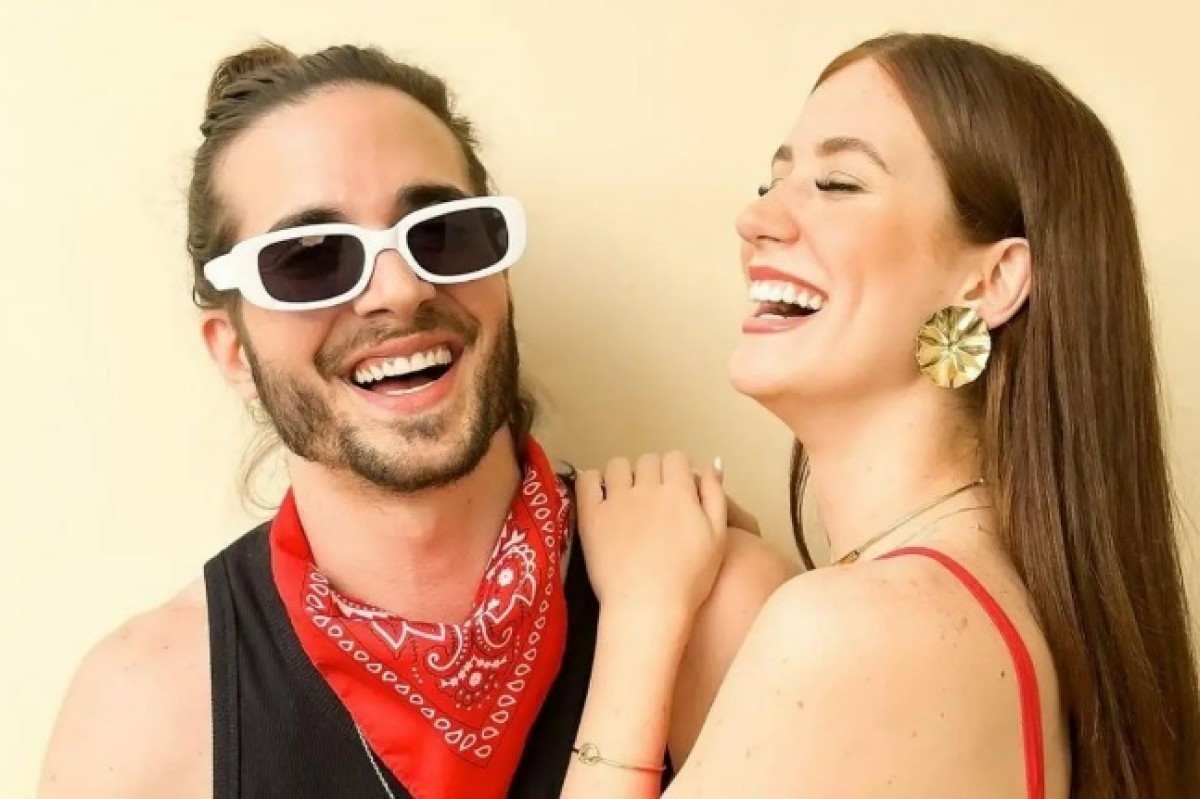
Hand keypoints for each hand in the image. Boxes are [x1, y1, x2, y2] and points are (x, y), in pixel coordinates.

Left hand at [577, 451, 727, 620]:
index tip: (676, 490)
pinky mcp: (591, 516)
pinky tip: (599, 496)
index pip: (676, 458)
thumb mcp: (718, 537)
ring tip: (626, 498)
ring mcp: (616, 500)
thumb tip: (712, 462)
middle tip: (653, 501)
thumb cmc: (689, 579)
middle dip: (652, 473)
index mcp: (679, 491)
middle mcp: (647, 487)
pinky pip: (586, 481)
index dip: (677, 471)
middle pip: (648, 460)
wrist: (648, 607)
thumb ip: (715, 495)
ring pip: (617, 465)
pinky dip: (592, 481)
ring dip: (624, 475)